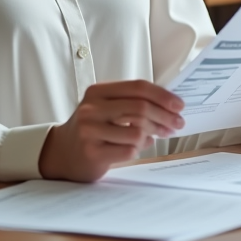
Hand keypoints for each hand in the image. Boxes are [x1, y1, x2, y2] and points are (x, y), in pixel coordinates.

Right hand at [38, 80, 185, 181]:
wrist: (61, 152)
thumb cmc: (92, 128)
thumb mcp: (106, 106)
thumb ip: (132, 101)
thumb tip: (170, 105)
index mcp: (97, 91)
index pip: (138, 87)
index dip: (163, 96)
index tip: (179, 105)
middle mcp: (91, 109)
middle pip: (140, 108)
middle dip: (165, 117)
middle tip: (177, 124)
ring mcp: (90, 131)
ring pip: (137, 132)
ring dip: (152, 135)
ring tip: (154, 137)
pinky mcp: (92, 153)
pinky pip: (129, 150)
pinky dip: (139, 149)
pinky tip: (136, 148)